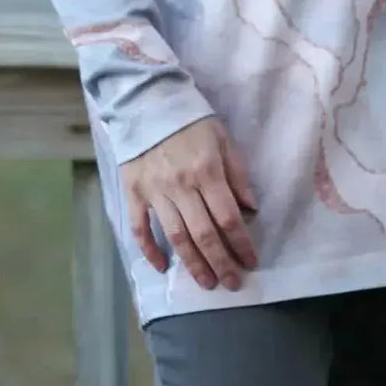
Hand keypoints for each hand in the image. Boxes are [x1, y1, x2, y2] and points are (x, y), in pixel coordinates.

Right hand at [120, 116, 258, 291]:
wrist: (146, 102)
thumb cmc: (190, 120)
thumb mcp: (222, 138)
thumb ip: (237, 173)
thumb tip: (251, 207)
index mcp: (206, 171)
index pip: (228, 217)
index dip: (241, 243)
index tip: (251, 261)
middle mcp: (181, 186)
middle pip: (204, 234)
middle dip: (221, 262)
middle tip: (232, 283)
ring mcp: (155, 192)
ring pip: (176, 237)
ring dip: (193, 264)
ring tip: (207, 283)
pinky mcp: (134, 193)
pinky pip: (140, 229)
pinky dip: (150, 251)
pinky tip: (163, 267)